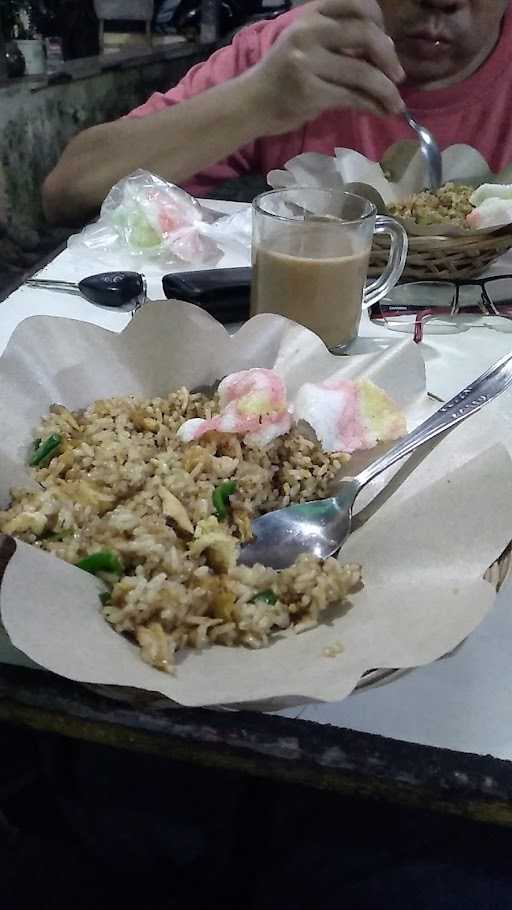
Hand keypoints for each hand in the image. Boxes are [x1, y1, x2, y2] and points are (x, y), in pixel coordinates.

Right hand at [247, 0, 405, 134]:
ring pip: (362, 72)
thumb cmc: (284, 75)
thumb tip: (386, 48)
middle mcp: (309, 32)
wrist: (252, 103)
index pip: (358, 4)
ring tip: (396, 103)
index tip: (386, 42)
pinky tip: (381, 111)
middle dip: (389, 57)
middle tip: (398, 76)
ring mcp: (307, 62)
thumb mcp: (308, 44)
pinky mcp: (309, 92)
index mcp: (312, 14)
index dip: (380, 22)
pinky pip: (352, 97)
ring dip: (386, 89)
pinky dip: (372, 105)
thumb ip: (340, 41)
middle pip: (366, 34)